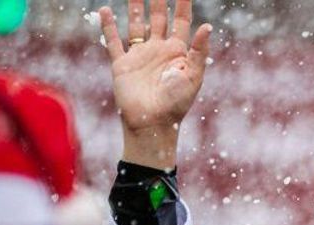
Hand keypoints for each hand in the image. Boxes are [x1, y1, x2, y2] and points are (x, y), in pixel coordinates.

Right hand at [99, 0, 211, 168]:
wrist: (152, 124)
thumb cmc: (176, 104)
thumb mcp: (193, 76)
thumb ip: (198, 51)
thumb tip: (208, 26)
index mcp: (178, 52)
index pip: (181, 21)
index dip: (183, 4)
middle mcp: (158, 50)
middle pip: (158, 18)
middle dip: (158, 1)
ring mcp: (139, 55)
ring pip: (136, 24)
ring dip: (135, 7)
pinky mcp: (122, 64)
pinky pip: (113, 40)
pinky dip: (108, 26)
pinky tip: (106, 10)